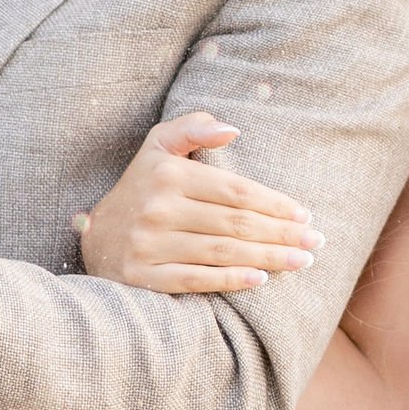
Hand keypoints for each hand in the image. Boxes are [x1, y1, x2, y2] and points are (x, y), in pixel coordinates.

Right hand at [75, 112, 318, 295]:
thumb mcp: (158, 146)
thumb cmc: (141, 187)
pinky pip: (194, 279)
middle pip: (234, 223)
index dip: (274, 203)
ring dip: (268, 258)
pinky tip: (260, 280)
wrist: (93, 236)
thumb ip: (193, 128)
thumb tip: (232, 129)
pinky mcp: (143, 276)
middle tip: (315, 241)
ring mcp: (150, 245)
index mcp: (169, 174)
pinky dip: (230, 281)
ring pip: (221, 252)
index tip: (304, 214)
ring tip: (302, 261)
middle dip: (281, 233)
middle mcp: (159, 208)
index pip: (235, 190)